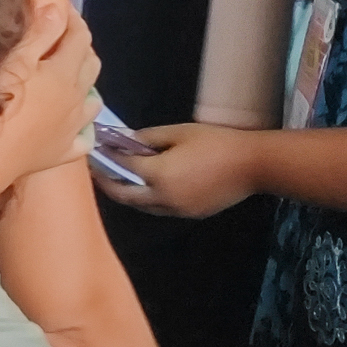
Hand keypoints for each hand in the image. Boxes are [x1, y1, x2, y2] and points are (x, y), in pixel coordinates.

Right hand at [0, 0, 103, 196]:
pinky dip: (81, 126)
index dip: (72, 18)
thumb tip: (58, 9)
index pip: (79, 37)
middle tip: (62, 35)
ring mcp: (73, 128)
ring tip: (68, 76)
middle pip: (91, 65)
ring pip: (92, 100)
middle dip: (80, 46)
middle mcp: (77, 99)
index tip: (60, 5)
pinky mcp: (63, 152)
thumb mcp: (13, 62)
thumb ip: (39, 34)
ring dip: (84, 83)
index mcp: (64, 73)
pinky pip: (84, 137)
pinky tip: (72, 123)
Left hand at [93, 122, 262, 217]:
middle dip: (106, 183)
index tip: (94, 150)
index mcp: (158, 175)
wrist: (253, 165)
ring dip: (125, 193)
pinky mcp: (189, 214)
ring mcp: (176, 210)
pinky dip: (144, 199)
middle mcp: (162, 198)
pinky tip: (143, 185)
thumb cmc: (215, 142)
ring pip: (140, 206)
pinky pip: (158, 209)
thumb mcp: (178, 132)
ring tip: (115, 177)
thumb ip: (147, 138)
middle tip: (96, 170)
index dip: (105, 158)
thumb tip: (125, 140)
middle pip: (123, 195)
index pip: (121, 168)